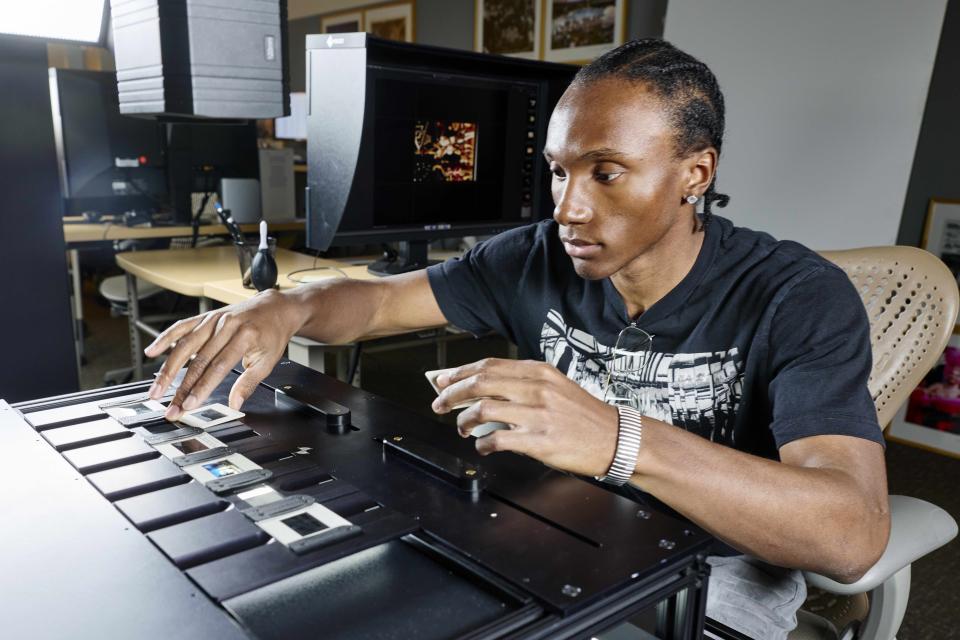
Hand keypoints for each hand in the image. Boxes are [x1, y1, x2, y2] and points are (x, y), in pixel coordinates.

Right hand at [145, 289, 306, 419]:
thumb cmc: (272, 335)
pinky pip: (181, 327)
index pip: (218, 367)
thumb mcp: (268, 360)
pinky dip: (165, 339)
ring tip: (156, 390)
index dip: (202, 387)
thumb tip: (235, 405)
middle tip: (171, 407)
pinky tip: (152, 352)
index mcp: (244, 336)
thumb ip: (249, 383)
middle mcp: (226, 326)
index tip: (190, 404)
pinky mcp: (205, 317)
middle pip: (198, 361)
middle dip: (182, 387)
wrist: (275, 308)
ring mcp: (213, 320)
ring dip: (168, 370)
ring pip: (184, 345)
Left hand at [431, 358, 619, 476]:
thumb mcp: (556, 388)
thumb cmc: (585, 417)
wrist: (617, 438)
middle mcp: (537, 388)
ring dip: (464, 420)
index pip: (488, 366)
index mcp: (539, 372)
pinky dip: (482, 444)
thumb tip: (483, 393)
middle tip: (439, 404)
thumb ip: (523, 387)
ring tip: (462, 428)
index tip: (443, 380)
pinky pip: (497, 440)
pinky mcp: (540, 440)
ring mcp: (538, 414)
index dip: (460, 373)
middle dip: (452, 394)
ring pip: (483, 410)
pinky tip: (483, 447)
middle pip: (480, 383)